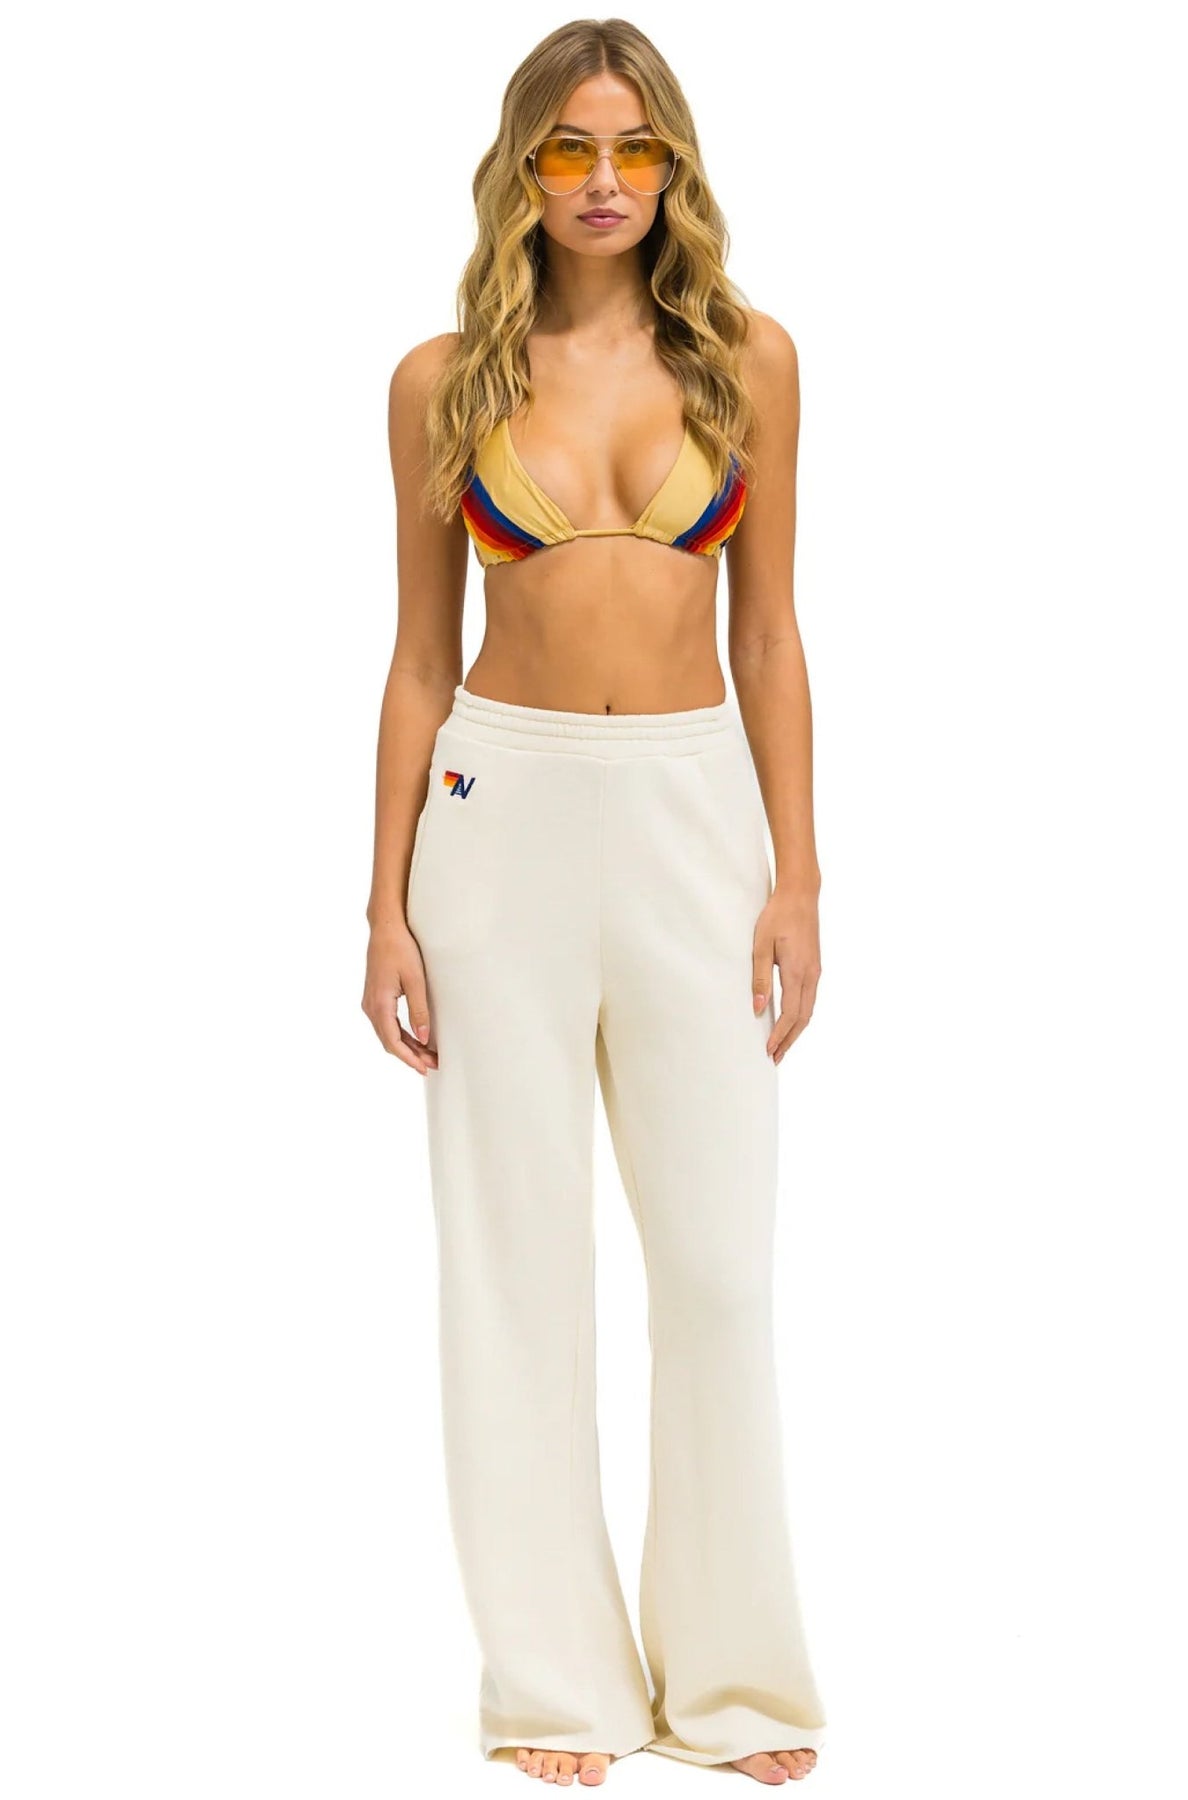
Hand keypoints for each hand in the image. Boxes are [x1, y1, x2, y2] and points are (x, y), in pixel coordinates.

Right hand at [361, 922, 437, 1074]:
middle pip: (389, 1041)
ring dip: (406, 1046)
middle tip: (432, 1064)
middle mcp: (370, 1007)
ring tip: (427, 1055)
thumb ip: (419, 1011)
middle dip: (410, 1056)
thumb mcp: (415, 980)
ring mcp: (370, 1002)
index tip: (424, 1068)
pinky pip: (386, 1023)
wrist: (385, 928)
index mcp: (379, 1004)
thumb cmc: (401, 949)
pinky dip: (400, 1035)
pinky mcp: (375, 998)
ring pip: (387, 1034)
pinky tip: (415, 1038)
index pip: (393, 1042)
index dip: (409, 1059)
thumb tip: (423, 1039)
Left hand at [751, 884, 821, 1063]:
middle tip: (775, 1058)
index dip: (780, 1036)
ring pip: (809, 1011)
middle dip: (789, 1040)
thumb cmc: (777, 916)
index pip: (790, 1014)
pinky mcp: (815, 967)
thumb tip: (759, 1008)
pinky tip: (791, 1021)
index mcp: (797, 972)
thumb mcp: (761, 945)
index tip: (769, 1051)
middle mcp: (811, 976)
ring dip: (796, 1031)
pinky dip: (801, 1016)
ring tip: (782, 1046)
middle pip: (803, 1019)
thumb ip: (759, 978)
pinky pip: (810, 999)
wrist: (801, 895)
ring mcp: (816, 972)